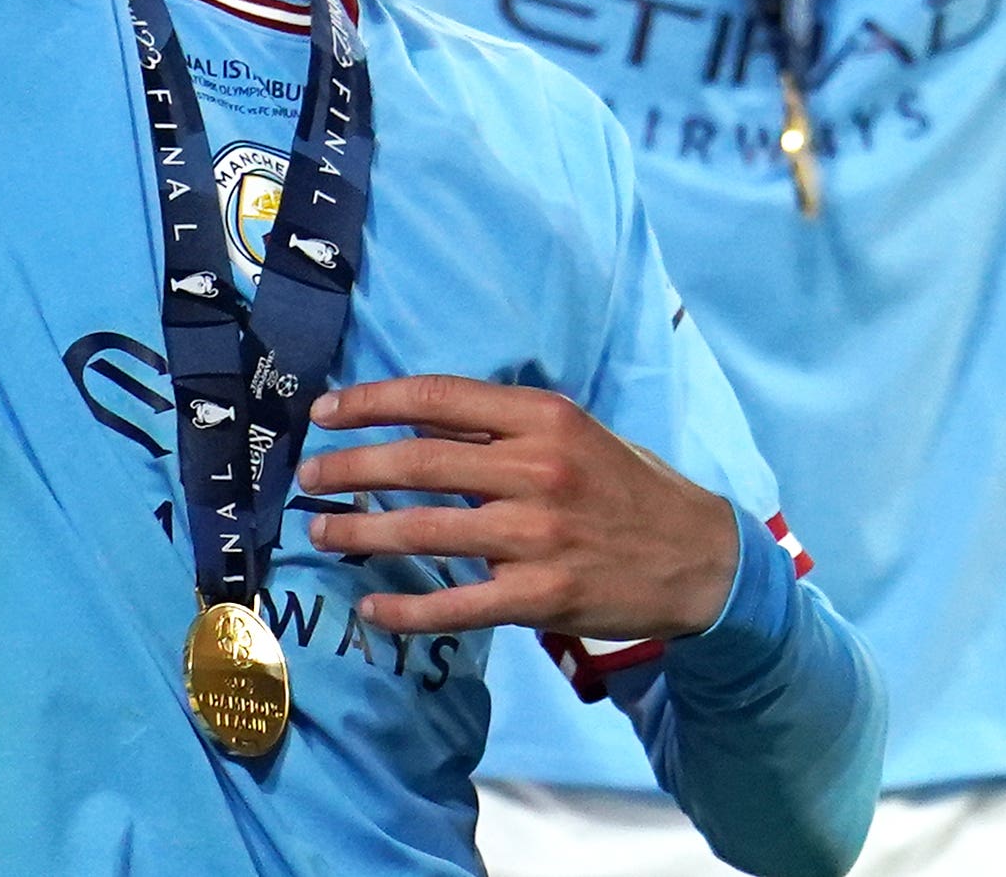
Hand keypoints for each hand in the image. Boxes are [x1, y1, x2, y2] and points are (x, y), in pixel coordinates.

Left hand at [297, 375, 748, 647]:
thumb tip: (421, 420)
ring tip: (321, 530)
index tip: (325, 412)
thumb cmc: (630, 488)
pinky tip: (372, 606)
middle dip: (351, 467)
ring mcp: (538, 536)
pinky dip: (405, 608)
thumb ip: (508, 427)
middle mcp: (538, 470)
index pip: (440, 398)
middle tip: (307, 475)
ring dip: (360, 531)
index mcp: (547, 418)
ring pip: (425, 531)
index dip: (373, 402)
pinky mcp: (540, 597)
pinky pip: (455, 604)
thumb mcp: (579, 434)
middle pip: (421, 462)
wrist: (698, 558)